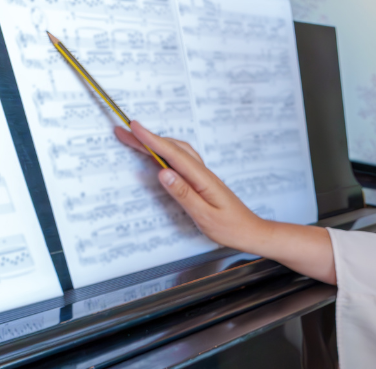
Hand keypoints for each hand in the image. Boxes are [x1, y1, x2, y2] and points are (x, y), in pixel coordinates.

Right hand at [114, 122, 270, 251]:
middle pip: (172, 149)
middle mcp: (203, 173)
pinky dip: (166, 153)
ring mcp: (203, 176)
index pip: (172, 155)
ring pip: (177, 153)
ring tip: (135, 140)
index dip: (151, 140)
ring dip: (156, 144)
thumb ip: (183, 194)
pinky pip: (181, 161)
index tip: (133, 128)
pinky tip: (157, 156)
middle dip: (147, 139)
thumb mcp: (204, 215)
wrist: (251, 232)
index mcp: (202, 179)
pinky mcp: (202, 182)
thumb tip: (164, 173)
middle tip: (124, 132)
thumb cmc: (230, 228)